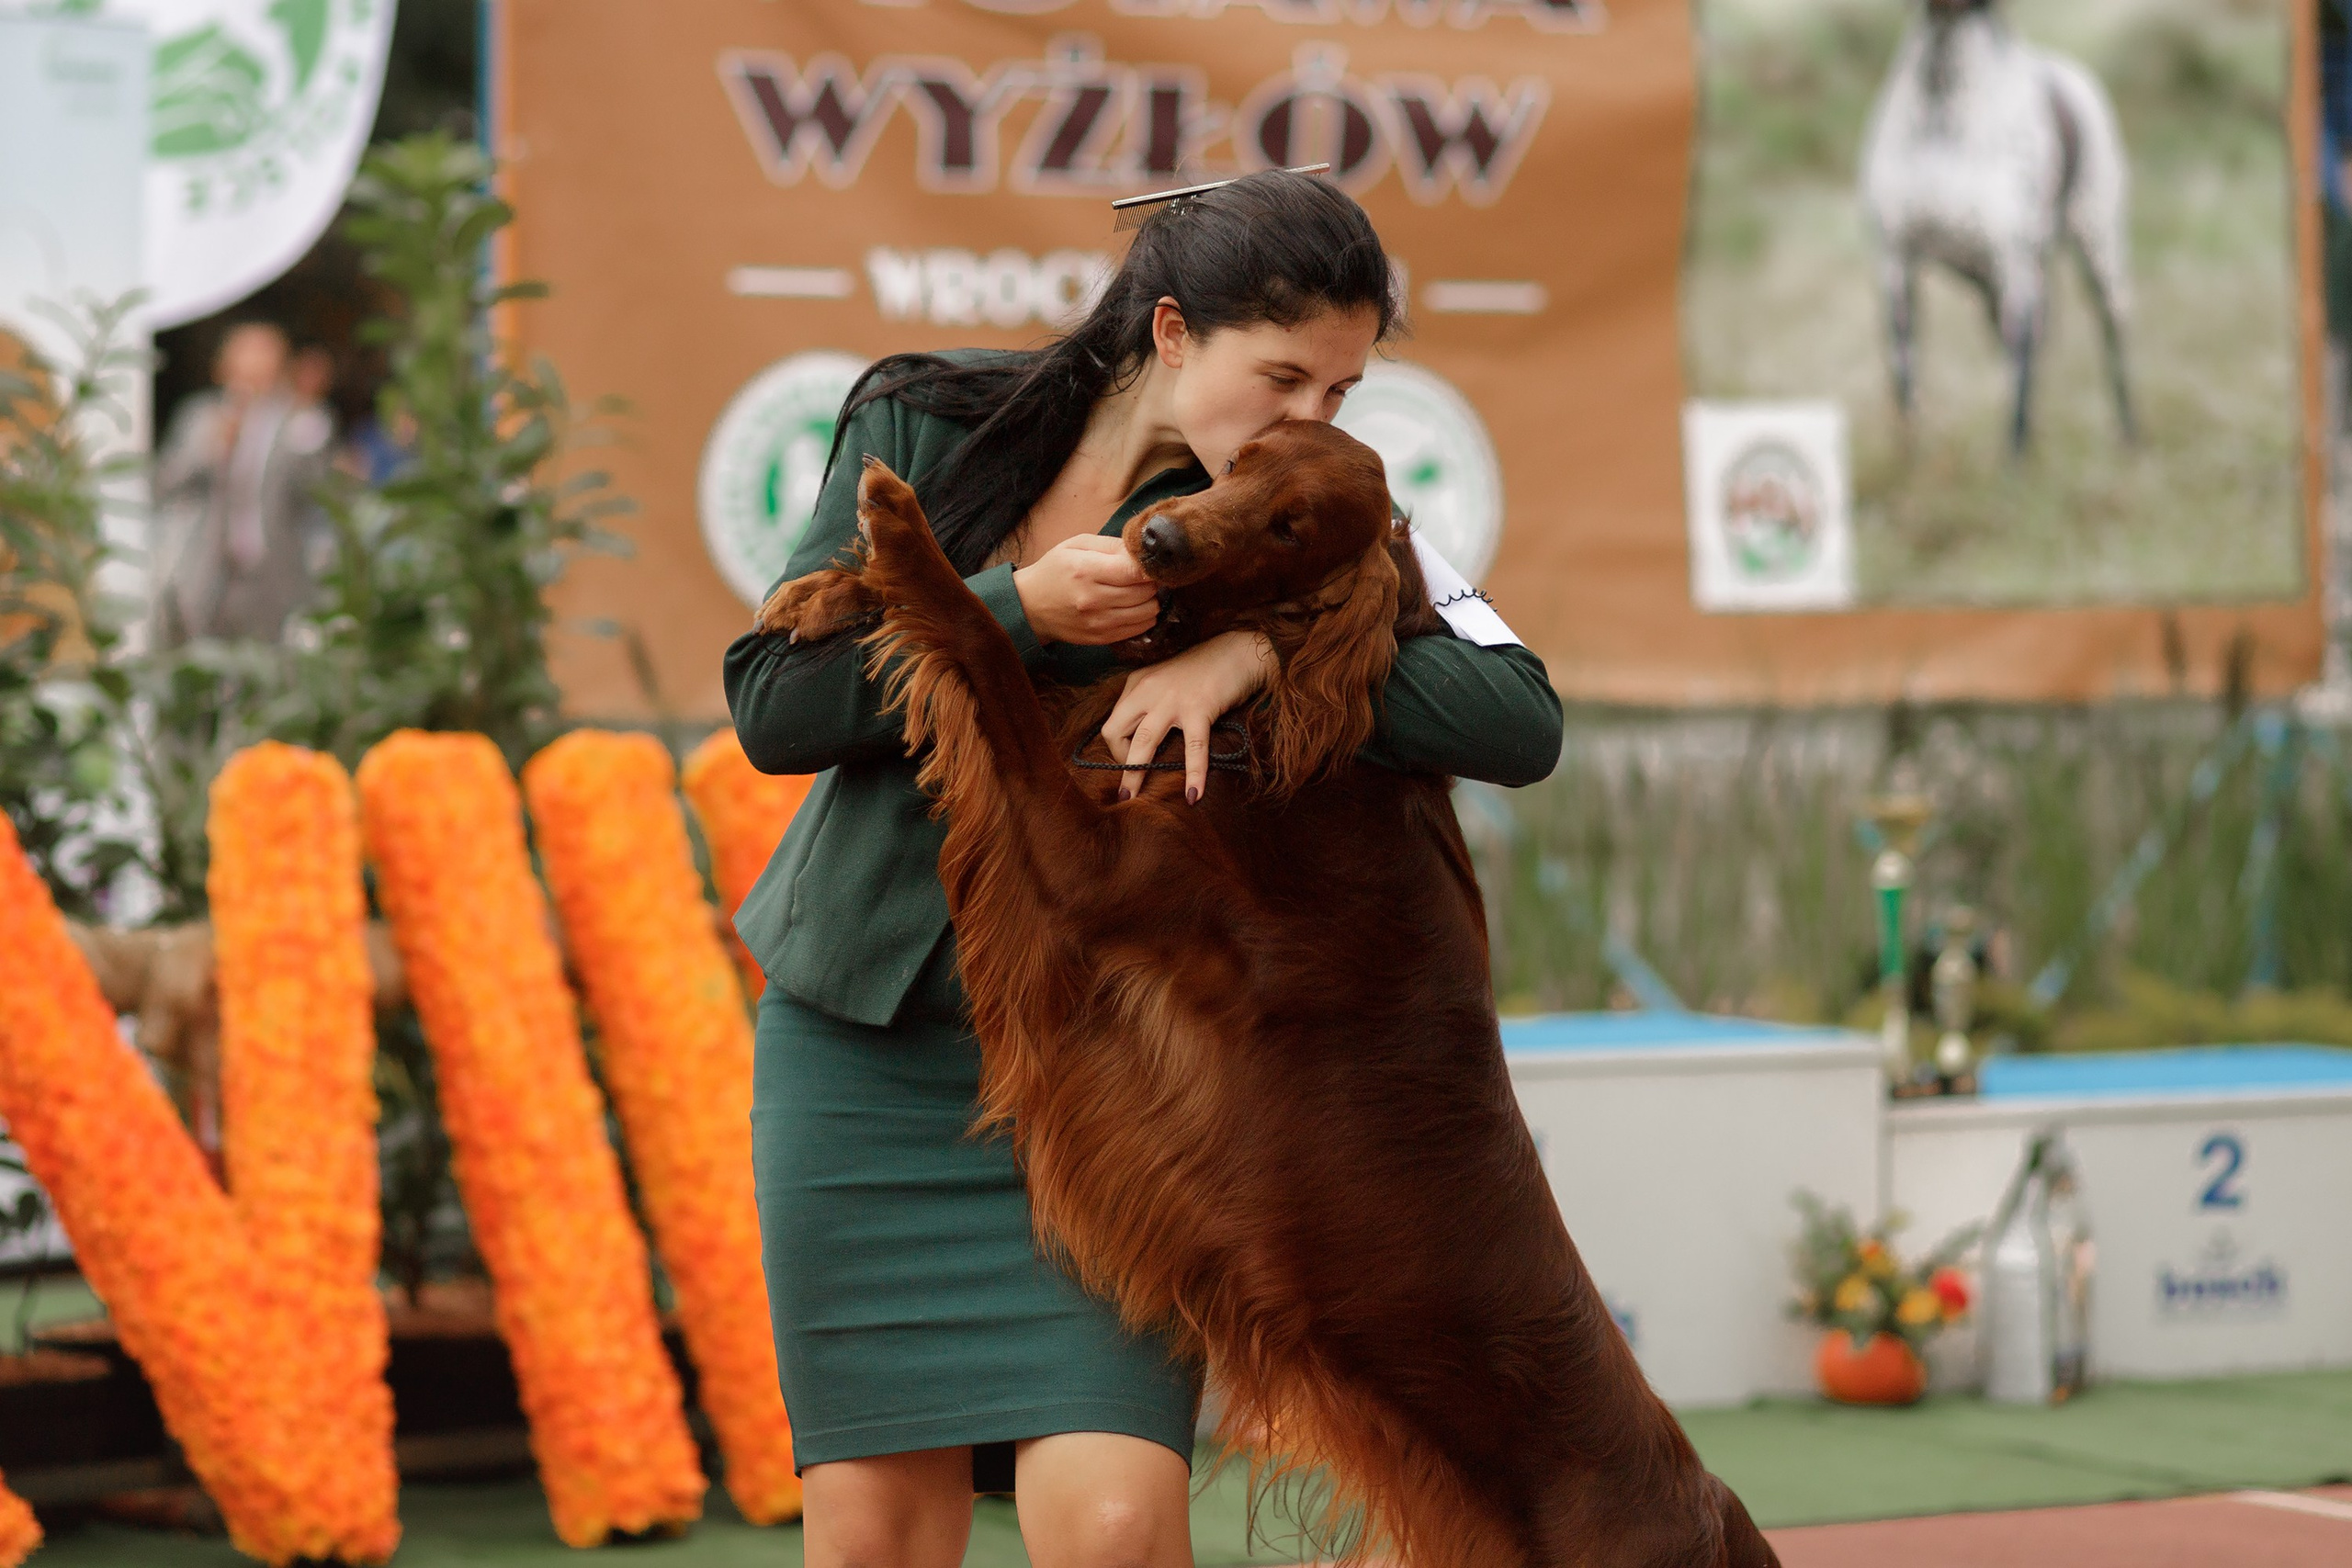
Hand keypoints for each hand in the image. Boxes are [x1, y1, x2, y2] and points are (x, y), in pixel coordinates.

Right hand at [1013, 535, 1158, 645]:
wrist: (1030, 607)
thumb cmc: (1055, 570)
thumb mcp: (1075, 545)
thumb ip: (1110, 545)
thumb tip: (1140, 551)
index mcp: (1086, 570)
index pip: (1135, 571)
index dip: (1149, 566)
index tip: (1149, 563)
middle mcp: (1093, 599)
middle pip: (1145, 592)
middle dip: (1151, 582)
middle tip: (1143, 576)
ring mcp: (1098, 622)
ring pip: (1147, 612)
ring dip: (1150, 600)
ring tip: (1139, 592)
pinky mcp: (1101, 638)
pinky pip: (1139, 629)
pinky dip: (1144, 617)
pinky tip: (1134, 607)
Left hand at [1103, 630, 1277, 802]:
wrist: (1238, 651)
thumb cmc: (1204, 670)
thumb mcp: (1165, 682)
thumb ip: (1150, 705)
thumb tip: (1140, 743)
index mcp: (1137, 684)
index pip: (1112, 722)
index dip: (1118, 747)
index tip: (1133, 760)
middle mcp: (1148, 690)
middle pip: (1116, 731)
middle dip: (1118, 764)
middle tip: (1125, 789)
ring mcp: (1172, 699)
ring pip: (1144, 741)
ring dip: (1135, 774)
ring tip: (1132, 800)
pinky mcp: (1199, 708)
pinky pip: (1193, 749)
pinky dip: (1194, 775)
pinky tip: (1194, 795)